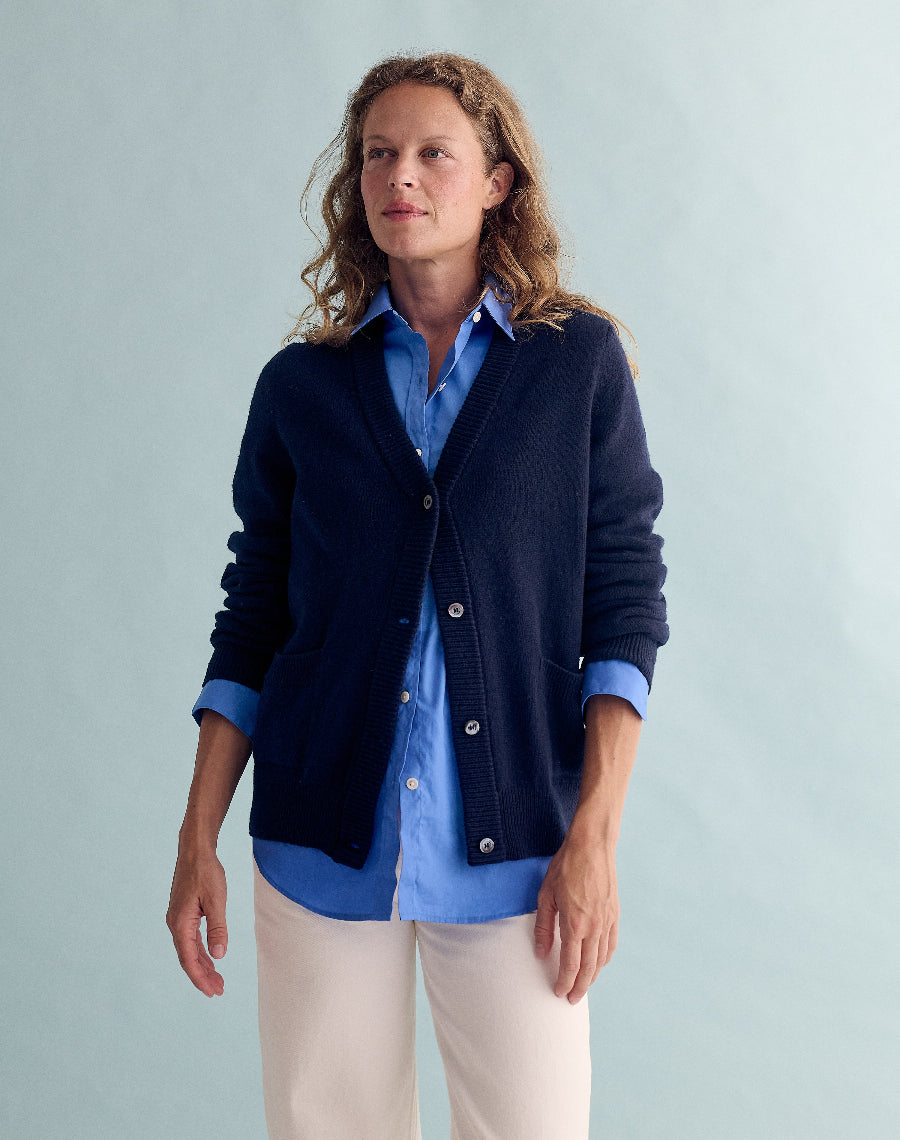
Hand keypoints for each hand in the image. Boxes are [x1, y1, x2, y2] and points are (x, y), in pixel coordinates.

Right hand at [166, 847, 228, 996]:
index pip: (189, 960)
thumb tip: (219, 955)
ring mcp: (177, 919)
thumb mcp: (216, 900)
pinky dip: (201, 951)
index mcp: (180, 924)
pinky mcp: (183, 913)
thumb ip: (217, 928)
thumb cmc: (206, 872)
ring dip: (203, 965)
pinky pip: (191, 939)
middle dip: (203, 976)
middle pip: (188, 958)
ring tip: (217, 979)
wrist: (195, 850)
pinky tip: (211, 958)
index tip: (212, 992)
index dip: (200, 978)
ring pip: (189, 950)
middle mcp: (175, 924)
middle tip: (219, 990)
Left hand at [534, 834, 618, 1003]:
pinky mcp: (614, 914)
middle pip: (588, 968)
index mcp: (575, 924)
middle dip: (579, 987)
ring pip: (601, 959)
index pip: (570, 964)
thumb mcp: (546, 895)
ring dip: (592, 976)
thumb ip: (544, 926)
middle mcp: (594, 927)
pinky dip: (605, 959)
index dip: (564, 982)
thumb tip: (541, 952)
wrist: (592, 845)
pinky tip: (598, 963)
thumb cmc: (566, 866)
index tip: (559, 993)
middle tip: (571, 1000)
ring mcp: (607, 921)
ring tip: (583, 986)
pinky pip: (611, 944)